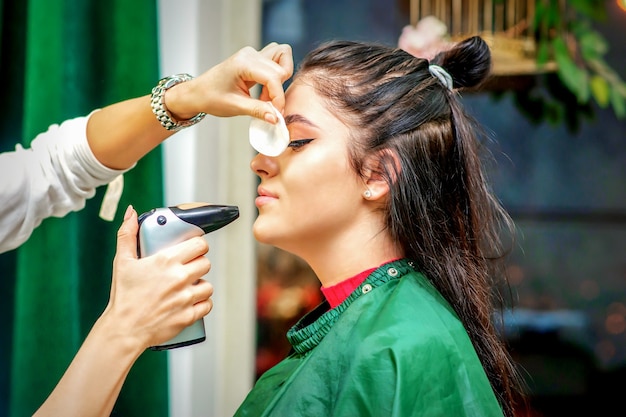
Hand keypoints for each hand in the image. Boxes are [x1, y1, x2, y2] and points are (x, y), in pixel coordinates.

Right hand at [102, 205, 213, 349]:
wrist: (123, 330)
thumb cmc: (123, 297)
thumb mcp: (122, 262)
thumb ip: (127, 235)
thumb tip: (131, 213)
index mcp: (166, 261)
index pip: (199, 244)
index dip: (198, 245)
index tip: (192, 248)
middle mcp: (179, 278)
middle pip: (206, 262)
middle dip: (198, 264)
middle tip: (188, 268)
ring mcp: (186, 298)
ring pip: (208, 285)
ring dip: (201, 285)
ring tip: (188, 286)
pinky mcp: (189, 315)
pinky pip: (207, 305)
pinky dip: (202, 303)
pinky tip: (191, 301)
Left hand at [166, 42, 293, 123]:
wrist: (198, 93)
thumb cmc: (211, 97)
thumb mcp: (235, 106)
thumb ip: (258, 111)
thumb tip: (276, 118)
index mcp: (243, 63)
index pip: (273, 77)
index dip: (278, 97)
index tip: (277, 113)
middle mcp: (250, 54)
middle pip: (280, 68)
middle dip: (278, 90)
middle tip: (267, 106)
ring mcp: (253, 54)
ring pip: (282, 56)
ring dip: (281, 78)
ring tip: (267, 95)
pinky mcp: (255, 58)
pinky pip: (275, 61)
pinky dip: (276, 76)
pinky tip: (264, 91)